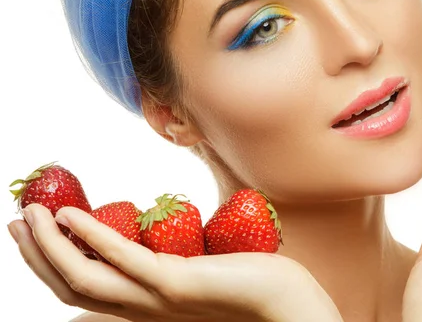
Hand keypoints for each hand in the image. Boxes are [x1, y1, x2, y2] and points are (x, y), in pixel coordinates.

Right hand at [8, 205, 341, 321]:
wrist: (292, 309)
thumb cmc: (256, 284)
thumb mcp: (208, 268)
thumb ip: (186, 255)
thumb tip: (179, 229)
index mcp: (148, 305)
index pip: (87, 289)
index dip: (55, 262)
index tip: (39, 230)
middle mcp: (144, 308)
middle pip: (74, 287)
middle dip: (39, 255)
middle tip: (17, 221)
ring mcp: (158, 299)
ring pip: (85, 279)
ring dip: (51, 246)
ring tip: (31, 214)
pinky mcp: (177, 284)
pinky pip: (123, 261)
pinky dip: (92, 237)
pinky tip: (71, 215)